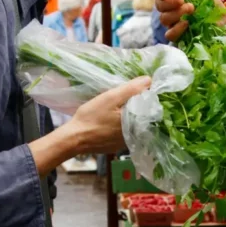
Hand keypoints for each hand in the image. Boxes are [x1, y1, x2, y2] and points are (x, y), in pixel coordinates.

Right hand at [29, 77, 150, 175]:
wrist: (74, 139)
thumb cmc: (91, 117)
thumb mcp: (110, 98)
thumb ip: (131, 89)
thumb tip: (149, 80)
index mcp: (138, 122)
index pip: (151, 106)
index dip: (145, 95)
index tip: (136, 89)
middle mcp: (136, 134)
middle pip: (143, 115)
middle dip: (137, 105)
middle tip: (124, 98)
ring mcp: (127, 142)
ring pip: (135, 124)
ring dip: (130, 115)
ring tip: (117, 108)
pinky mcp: (118, 146)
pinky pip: (126, 132)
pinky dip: (122, 125)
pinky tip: (111, 120)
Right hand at [154, 0, 218, 42]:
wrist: (221, 18)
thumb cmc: (209, 4)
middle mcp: (169, 10)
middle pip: (159, 6)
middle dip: (169, 1)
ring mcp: (172, 23)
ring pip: (164, 19)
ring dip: (176, 13)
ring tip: (190, 8)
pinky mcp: (178, 36)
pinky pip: (170, 34)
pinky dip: (176, 28)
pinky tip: (186, 23)